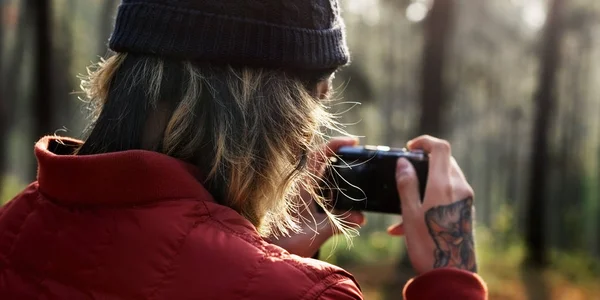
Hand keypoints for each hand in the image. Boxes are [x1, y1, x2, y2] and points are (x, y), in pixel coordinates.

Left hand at [268, 137, 364, 256]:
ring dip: (330, 168)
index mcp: (301, 185)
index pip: (319, 154)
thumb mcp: (317, 233)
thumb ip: (340, 224)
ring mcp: (294, 191)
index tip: (353, 141)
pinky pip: (311, 184)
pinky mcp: (293, 201)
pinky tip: (334, 194)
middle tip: (355, 155)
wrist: (267, 256)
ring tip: (348, 171)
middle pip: (317, 158)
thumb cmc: (286, 243)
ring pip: (313, 170)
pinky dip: (324, 182)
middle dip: (336, 153)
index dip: (336, 144)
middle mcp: (296, 184)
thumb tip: (361, 218)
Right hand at [388, 135, 475, 273]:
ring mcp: (465, 200)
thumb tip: (403, 163)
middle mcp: (460, 188)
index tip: (410, 147)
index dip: (425, 142)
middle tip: (405, 174)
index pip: (441, 148)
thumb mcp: (410, 214)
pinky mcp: (466, 211)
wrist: (452, 275)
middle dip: (424, 164)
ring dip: (425, 184)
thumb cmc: (429, 245)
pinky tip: (408, 223)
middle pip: (445, 162)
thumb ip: (407, 185)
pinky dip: (431, 200)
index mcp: (445, 185)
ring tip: (402, 208)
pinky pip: (448, 196)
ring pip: (445, 179)